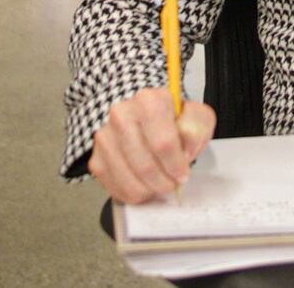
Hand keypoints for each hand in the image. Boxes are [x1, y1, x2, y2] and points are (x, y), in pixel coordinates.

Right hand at [90, 87, 215, 203]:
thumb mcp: (197, 117)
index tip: (183, 174)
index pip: (163, 143)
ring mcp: (105, 137)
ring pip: (129, 180)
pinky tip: (145, 183)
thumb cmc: (174, 121)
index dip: (176, 165)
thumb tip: (186, 142)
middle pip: (144, 165)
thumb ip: (197, 126)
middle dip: (164, 181)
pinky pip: (116, 188)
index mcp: (149, 100)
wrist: (147, 121)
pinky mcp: (96, 159)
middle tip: (173, 183)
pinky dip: (135, 193)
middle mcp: (121, 114)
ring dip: (150, 189)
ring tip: (160, 183)